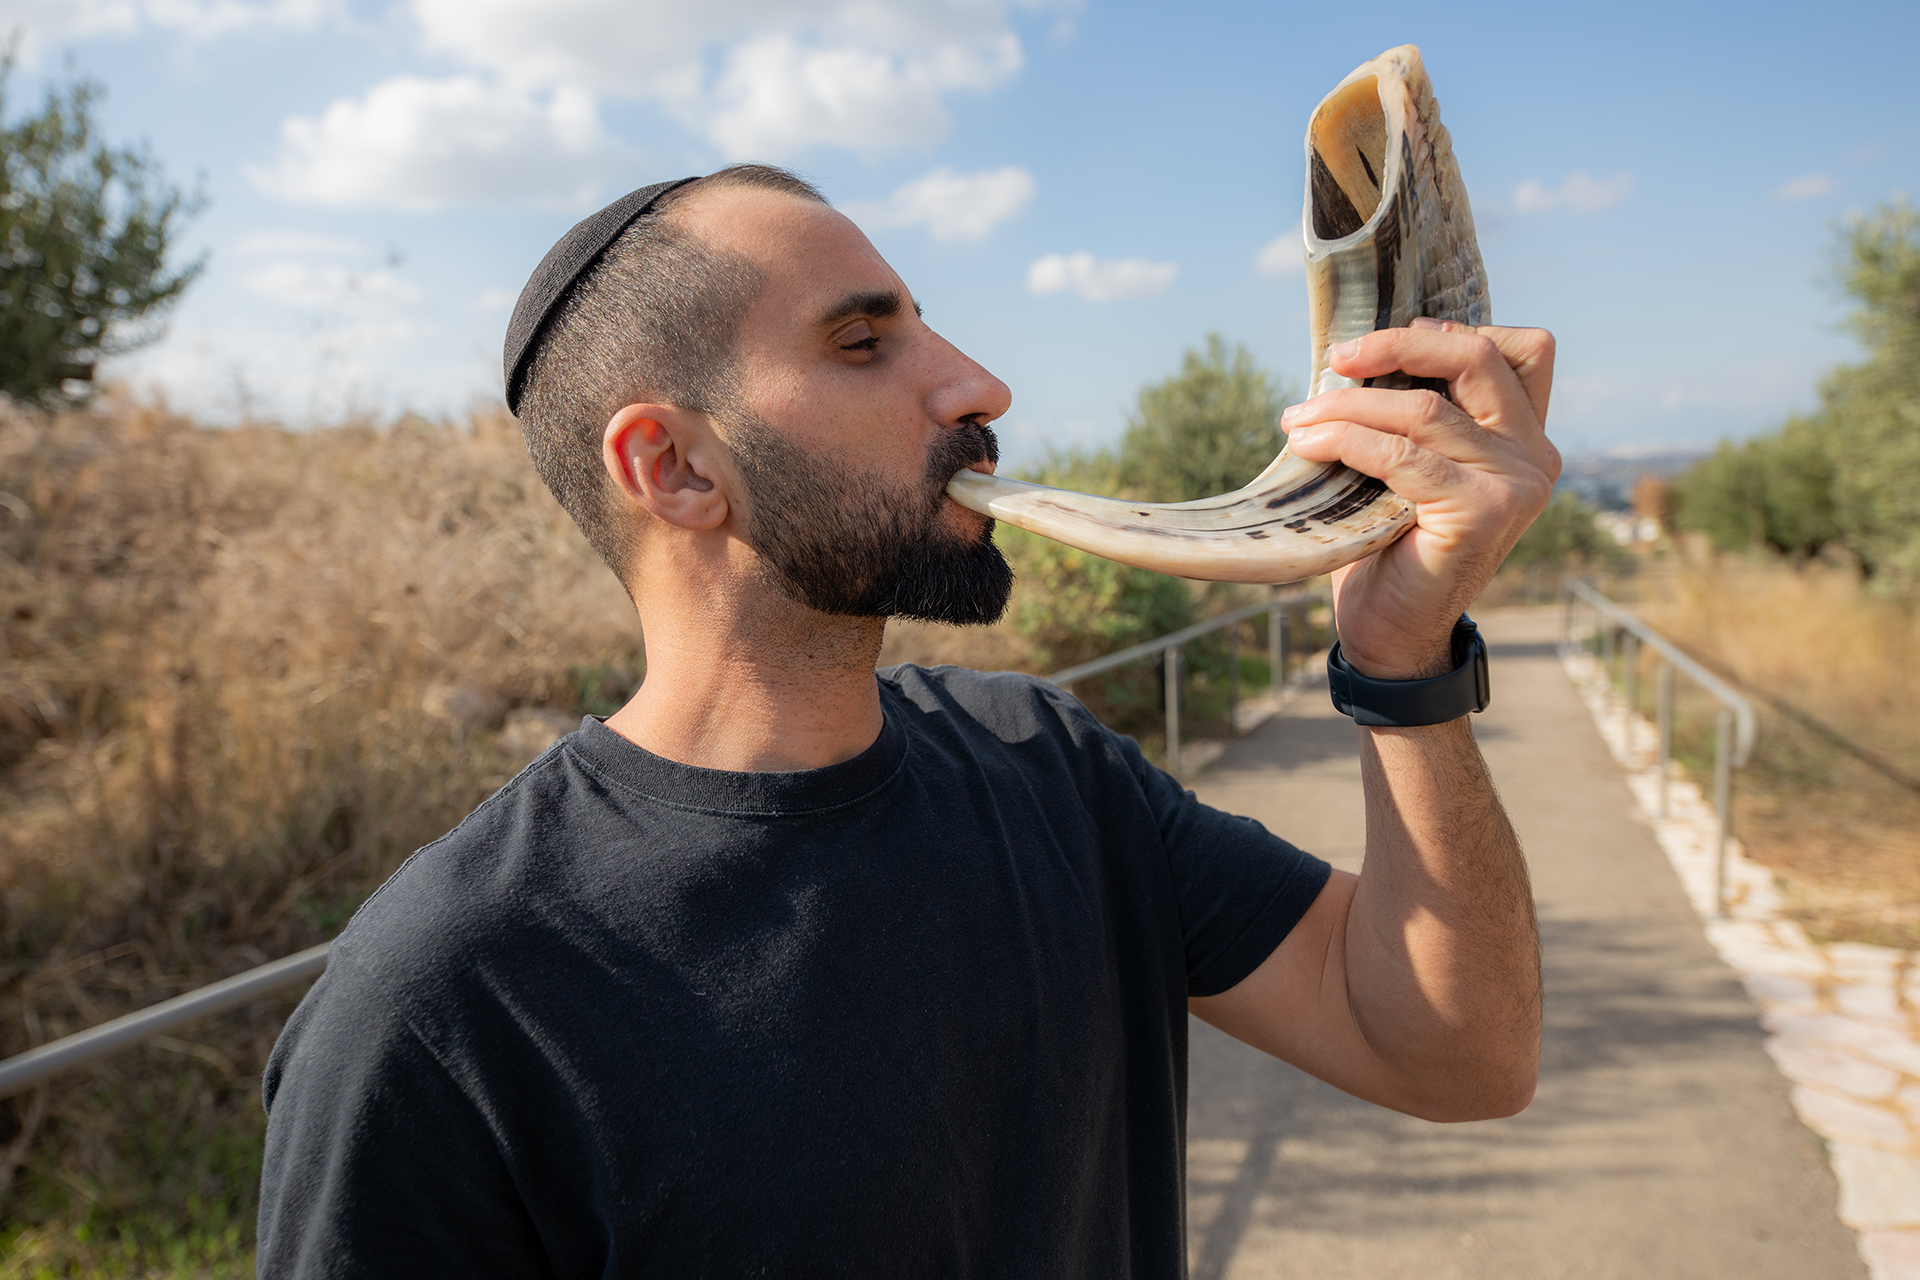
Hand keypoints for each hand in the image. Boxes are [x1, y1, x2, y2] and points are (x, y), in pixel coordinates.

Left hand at [1280, 319, 1558, 680]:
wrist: (1392, 633)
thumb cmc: (1391, 546)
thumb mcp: (1411, 466)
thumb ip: (1415, 415)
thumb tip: (1356, 354)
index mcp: (1525, 438)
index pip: (1522, 352)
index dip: (1457, 330)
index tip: (1390, 341)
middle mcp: (1534, 456)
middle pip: (1479, 359)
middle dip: (1399, 346)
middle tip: (1337, 358)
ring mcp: (1515, 485)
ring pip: (1425, 410)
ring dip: (1348, 405)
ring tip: (1298, 418)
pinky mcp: (1482, 512)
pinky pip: (1401, 455)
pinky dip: (1346, 440)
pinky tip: (1307, 445)